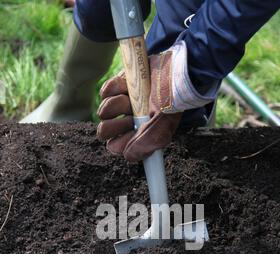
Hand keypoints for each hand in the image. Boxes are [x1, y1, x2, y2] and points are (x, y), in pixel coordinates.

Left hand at [97, 41, 212, 162]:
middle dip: (113, 126)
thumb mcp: (162, 127)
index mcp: (141, 135)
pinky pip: (105, 92)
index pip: (118, 147)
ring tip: (129, 99)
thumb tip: (128, 156)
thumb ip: (145, 145)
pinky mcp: (120, 85)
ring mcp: (124, 103)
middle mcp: (131, 121)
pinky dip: (112, 89)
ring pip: (104, 112)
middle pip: (105, 131)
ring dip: (114, 105)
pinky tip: (126, 86)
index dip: (118, 143)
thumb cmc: (171, 101)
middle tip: (128, 118)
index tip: (128, 136)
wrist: (174, 69)